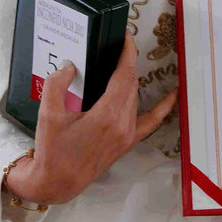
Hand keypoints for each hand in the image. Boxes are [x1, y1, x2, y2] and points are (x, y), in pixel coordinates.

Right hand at [4, 31, 177, 205]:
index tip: (126, 39)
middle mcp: (122, 125)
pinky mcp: (127, 143)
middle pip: (131, 84)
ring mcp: (127, 135)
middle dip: (127, 62)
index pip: (124, 75)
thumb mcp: (47, 114)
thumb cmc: (52, 152)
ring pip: (135, 98)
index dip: (127, 54)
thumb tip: (68, 67)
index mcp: (106, 116)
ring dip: (131, 79)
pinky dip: (163, 108)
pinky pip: (151, 122)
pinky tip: (173, 95)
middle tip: (119, 47)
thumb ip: (57, 84)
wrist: (55, 182)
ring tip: (123, 64)